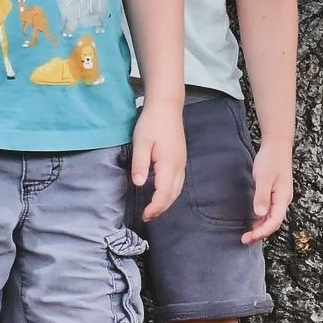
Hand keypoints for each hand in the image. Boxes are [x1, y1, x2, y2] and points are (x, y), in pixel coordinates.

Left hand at [132, 96, 185, 219]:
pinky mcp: (181, 159)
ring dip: (167, 202)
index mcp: (169, 164)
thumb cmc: (152, 123)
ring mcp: (182, 163)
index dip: (155, 207)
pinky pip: (178, 182)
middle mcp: (179, 166)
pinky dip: (170, 193)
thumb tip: (139, 184)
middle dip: (161, 208)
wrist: (167, 106)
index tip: (145, 215)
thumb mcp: (141, 142)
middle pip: (173, 194)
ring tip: (153, 209)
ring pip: (177, 189)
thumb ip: (140, 163)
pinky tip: (161, 193)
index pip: (164, 193)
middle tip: (147, 217)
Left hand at [243, 137, 292, 243]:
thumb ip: (262, 196)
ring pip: (272, 218)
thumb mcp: (264, 177)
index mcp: (283, 197)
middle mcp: (284, 199)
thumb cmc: (271, 158)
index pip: (274, 221)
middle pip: (274, 222)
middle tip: (244, 239)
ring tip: (247, 235)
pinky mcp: (276, 194)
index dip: (262, 231)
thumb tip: (259, 214)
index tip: (249, 237)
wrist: (277, 144)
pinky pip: (270, 211)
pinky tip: (253, 222)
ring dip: (261, 228)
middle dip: (261, 233)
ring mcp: (281, 197)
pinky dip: (262, 219)